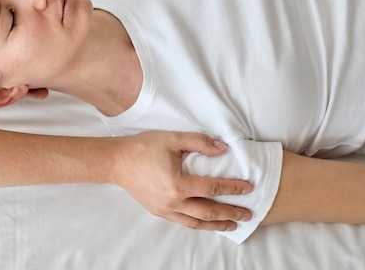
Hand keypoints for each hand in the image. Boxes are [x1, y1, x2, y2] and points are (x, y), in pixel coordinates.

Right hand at [112, 131, 252, 230]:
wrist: (116, 161)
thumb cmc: (142, 148)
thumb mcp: (172, 139)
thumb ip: (199, 142)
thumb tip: (223, 149)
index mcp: (178, 184)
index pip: (213, 189)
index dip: (233, 189)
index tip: (248, 188)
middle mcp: (172, 202)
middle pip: (208, 212)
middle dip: (230, 214)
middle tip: (247, 215)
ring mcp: (164, 209)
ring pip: (196, 223)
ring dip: (216, 225)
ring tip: (231, 225)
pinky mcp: (157, 211)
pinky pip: (182, 221)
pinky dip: (198, 224)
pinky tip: (205, 222)